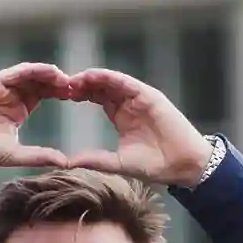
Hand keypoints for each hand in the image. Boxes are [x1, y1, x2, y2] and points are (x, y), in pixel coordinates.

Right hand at [0, 63, 74, 176]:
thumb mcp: (13, 154)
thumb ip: (38, 155)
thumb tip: (64, 162)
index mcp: (20, 109)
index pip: (46, 95)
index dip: (63, 94)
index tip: (81, 97)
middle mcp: (13, 95)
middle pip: (43, 82)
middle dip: (61, 82)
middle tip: (80, 86)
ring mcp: (3, 87)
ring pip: (33, 74)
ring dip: (51, 75)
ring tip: (67, 80)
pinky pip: (17, 72)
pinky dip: (34, 71)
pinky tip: (50, 73)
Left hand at [57, 68, 212, 186]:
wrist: (182, 165)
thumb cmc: (154, 165)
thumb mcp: (118, 162)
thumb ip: (95, 159)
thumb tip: (68, 163)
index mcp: (121, 115)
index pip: (97, 98)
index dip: (79, 95)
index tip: (61, 95)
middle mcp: (129, 103)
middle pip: (101, 86)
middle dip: (82, 83)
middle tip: (61, 84)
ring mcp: (139, 98)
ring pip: (111, 81)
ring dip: (92, 78)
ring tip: (74, 79)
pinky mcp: (149, 96)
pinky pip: (126, 82)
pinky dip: (109, 78)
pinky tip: (93, 76)